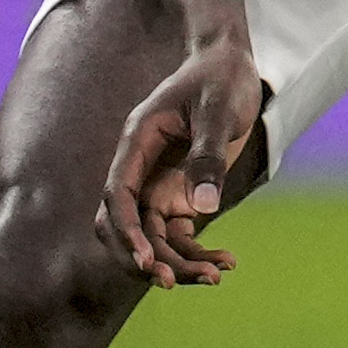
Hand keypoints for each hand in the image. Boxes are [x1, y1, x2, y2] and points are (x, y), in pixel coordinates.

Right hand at [99, 32, 265, 287]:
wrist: (231, 65)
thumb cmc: (222, 78)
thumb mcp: (218, 110)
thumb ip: (208, 156)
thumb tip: (203, 209)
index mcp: (137, 142)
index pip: (117, 195)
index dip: (126, 231)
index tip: (144, 260)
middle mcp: (142, 168)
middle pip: (128, 224)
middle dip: (146, 257)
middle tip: (175, 283)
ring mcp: (159, 183)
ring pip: (155, 236)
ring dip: (177, 261)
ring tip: (216, 276)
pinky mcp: (181, 193)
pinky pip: (180, 234)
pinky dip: (196, 251)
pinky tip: (226, 262)